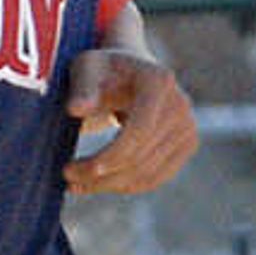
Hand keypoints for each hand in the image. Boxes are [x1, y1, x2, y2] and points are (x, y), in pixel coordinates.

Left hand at [61, 46, 199, 196]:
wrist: (131, 72)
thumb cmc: (103, 70)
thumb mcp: (86, 68)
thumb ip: (82, 88)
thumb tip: (76, 109)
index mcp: (158, 82)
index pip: (139, 131)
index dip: (109, 156)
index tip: (72, 170)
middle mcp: (180, 105)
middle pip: (142, 157)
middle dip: (101, 175)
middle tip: (67, 178)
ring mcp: (188, 127)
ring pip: (147, 174)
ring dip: (109, 185)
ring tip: (77, 184)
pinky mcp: (188, 145)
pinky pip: (155, 178)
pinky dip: (125, 186)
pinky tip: (98, 184)